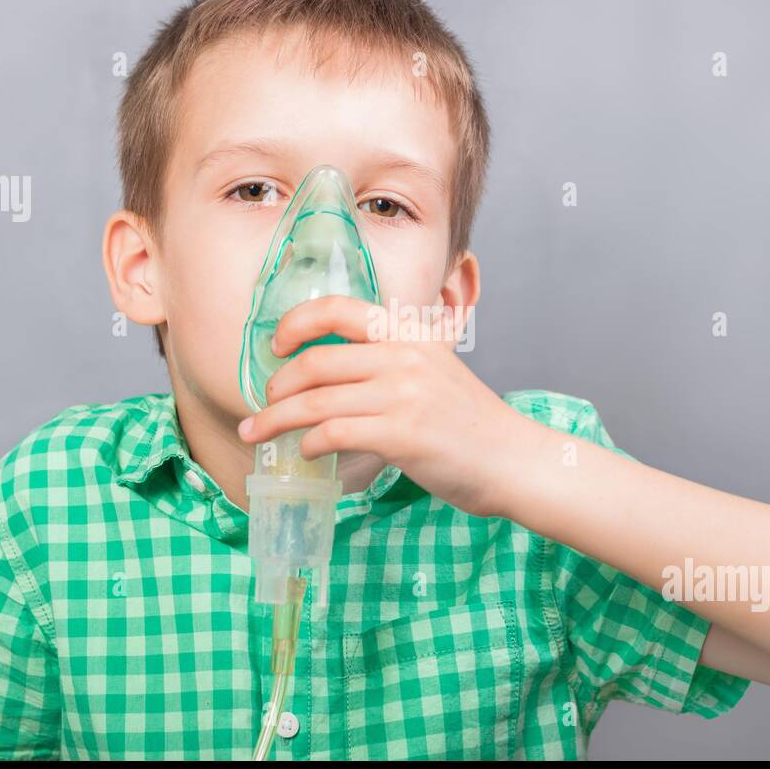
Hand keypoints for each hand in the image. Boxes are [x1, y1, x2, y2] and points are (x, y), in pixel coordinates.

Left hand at [237, 295, 526, 517]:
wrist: (513, 459)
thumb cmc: (471, 423)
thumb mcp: (437, 370)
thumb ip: (395, 361)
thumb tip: (336, 373)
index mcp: (410, 334)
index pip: (340, 309)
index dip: (296, 322)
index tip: (276, 344)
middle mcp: (404, 357)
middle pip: (316, 361)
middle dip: (277, 386)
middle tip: (264, 402)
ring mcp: (403, 396)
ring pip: (316, 401)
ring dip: (276, 419)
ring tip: (256, 432)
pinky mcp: (401, 435)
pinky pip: (335, 433)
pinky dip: (310, 443)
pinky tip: (306, 451)